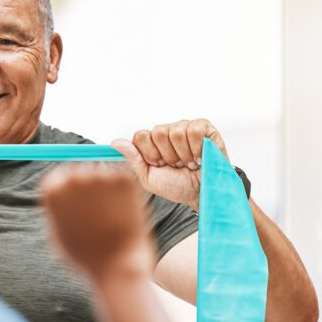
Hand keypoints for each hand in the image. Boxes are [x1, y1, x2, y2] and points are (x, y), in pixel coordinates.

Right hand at [41, 164, 153, 280]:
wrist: (118, 265)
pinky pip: (123, 180)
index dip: (73, 191)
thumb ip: (54, 210)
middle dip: (91, 188)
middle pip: (82, 170)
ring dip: (108, 190)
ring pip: (104, 175)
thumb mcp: (57, 234)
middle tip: (100, 213)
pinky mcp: (125, 179)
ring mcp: (100, 176)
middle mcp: (74, 177)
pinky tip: (125, 214)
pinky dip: (125, 193)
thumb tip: (56, 191)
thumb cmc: (86, 256)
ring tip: (112, 218)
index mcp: (53, 189)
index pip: (61, 176)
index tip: (82, 206)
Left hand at [111, 118, 229, 210]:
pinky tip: (200, 158)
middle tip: (177, 165)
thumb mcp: (150, 178)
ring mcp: (187, 127)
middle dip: (168, 155)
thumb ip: (134, 159)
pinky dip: (197, 148)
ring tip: (190, 163)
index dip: (150, 154)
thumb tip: (116, 142)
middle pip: (158, 132)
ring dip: (184, 154)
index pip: (141, 135)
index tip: (160, 165)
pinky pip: (194, 130)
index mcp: (154, 141)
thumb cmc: (178, 187)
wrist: (202, 194)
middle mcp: (169, 131)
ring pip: (176, 131)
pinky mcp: (205, 128)